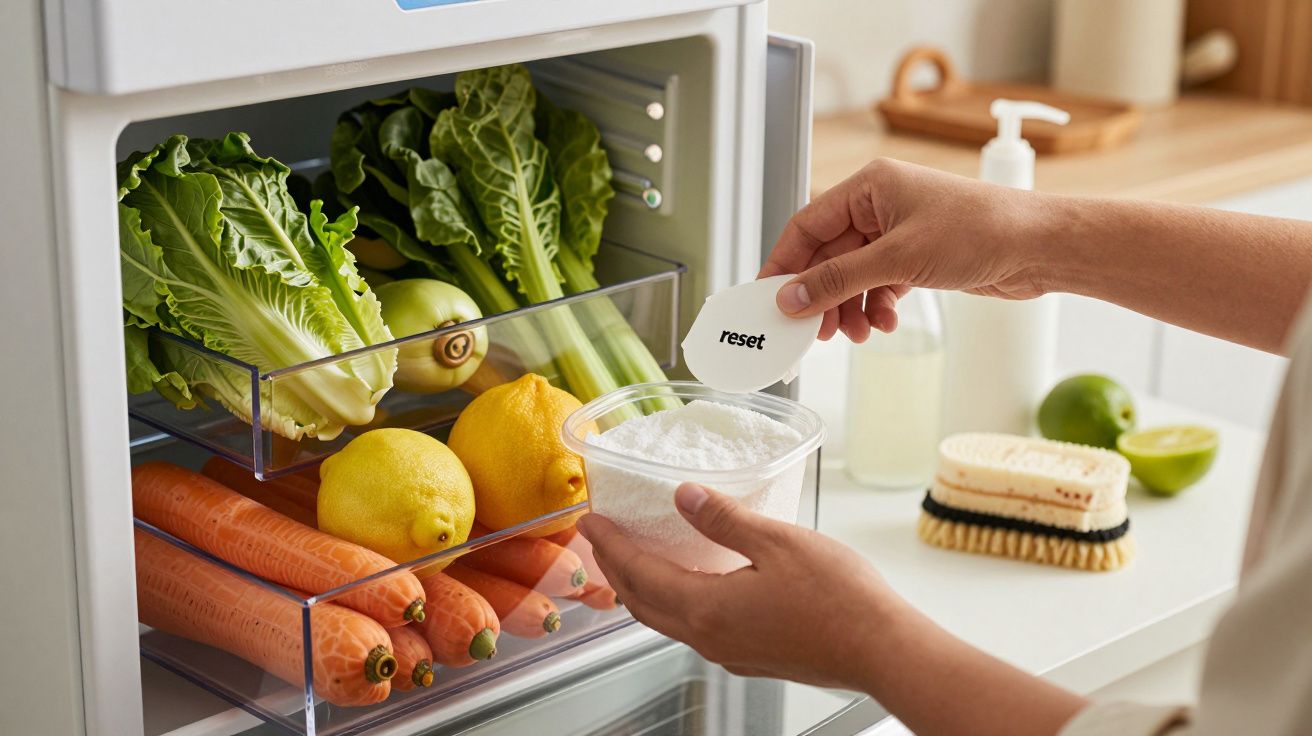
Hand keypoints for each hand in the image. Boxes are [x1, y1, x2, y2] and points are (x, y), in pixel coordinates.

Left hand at [576, 482, 898, 690]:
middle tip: (602, 539)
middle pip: (642, 603)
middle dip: (616, 569)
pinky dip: (674, 601)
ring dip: (643, 589)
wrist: (882, 650)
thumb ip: (725, 519)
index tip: (591, 521)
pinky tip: (690, 583)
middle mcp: (709, 637)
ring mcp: (729, 652)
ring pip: (667, 620)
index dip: (610, 545)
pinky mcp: (751, 657)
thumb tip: (684, 497)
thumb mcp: (779, 541)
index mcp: (706, 608)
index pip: (638, 574)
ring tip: (635, 559)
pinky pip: (694, 628)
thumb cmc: (839, 599)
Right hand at [760, 158, 1051, 341]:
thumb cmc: (981, 230)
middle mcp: (881, 205)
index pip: (807, 224)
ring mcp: (900, 232)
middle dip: (822, 295)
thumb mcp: (898, 259)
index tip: (768, 298)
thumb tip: (791, 298)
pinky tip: (886, 323)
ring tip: (857, 334)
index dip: (784, 263)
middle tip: (812, 331)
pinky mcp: (918, 257)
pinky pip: (879, 285)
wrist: (1040, 246)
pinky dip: (877, 307)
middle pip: (829, 255)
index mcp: (870, 186)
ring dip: (850, 308)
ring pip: (854, 276)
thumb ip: (838, 281)